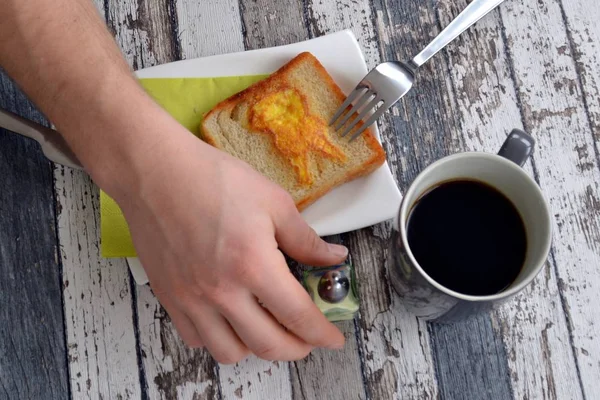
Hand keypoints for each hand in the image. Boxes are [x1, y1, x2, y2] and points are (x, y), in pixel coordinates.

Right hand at [114, 124, 346, 362]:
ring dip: (256, 348)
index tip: (333, 338)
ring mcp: (191, 299)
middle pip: (268, 345)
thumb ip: (305, 238)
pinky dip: (219, 338)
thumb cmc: (213, 179)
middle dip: (297, 349)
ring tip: (267, 328)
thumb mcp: (272, 201)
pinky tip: (229, 319)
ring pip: (230, 352)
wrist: (155, 172)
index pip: (298, 316)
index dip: (322, 333)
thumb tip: (334, 257)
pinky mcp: (169, 297)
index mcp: (253, 265)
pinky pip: (197, 339)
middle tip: (307, 340)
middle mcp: (221, 291)